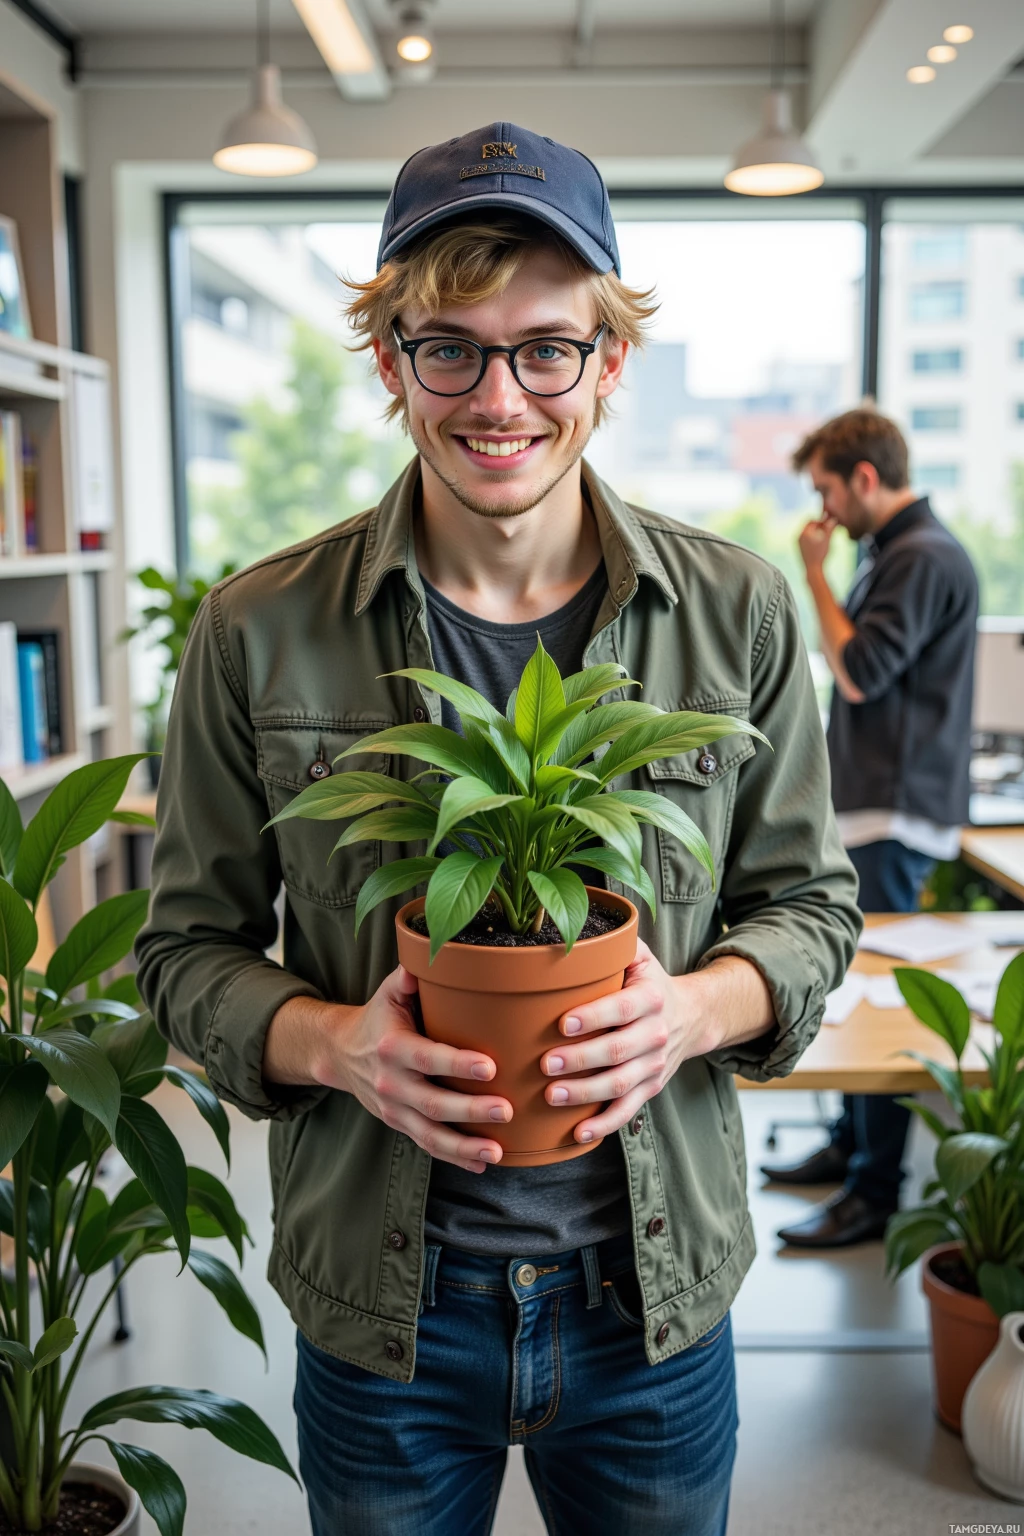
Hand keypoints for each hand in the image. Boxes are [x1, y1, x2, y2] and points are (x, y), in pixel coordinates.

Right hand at [315, 965, 512, 1172]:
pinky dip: (454, 1157)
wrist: (340, 1053)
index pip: (428, 1058)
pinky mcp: (398, 1124)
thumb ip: (411, 977)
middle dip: (470, 1110)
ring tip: (497, 1151)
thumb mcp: (389, 992)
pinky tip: (482, 1163)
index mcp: (393, 1047)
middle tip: (505, 1110)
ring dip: (464, 1146)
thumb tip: (439, 955)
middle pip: (432, 1103)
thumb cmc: (378, 1017)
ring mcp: (393, 1108)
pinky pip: (426, 1145)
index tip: (490, 1066)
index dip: (458, 1065)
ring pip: (429, 1133)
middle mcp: (390, 1082)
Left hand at [540, 940, 713, 1143]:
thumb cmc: (649, 982)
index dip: (594, 1017)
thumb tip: (575, 931)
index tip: (562, 1023)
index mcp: (651, 998)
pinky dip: (605, 1124)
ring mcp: (654, 1064)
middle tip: (545, 1063)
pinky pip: (629, 1110)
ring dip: (585, 1093)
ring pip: (621, 1084)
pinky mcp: (651, 1087)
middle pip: (618, 1051)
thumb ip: (616, 942)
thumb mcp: (640, 956)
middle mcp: (656, 1033)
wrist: (693, 1016)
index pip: (622, 1008)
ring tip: (551, 1095)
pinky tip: (579, 1133)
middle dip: (580, 1059)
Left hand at [798, 515, 835, 574]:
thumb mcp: (827, 539)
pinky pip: (805, 538)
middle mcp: (798, 536)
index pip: (811, 520)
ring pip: (807, 532)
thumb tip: (833, 518)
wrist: (812, 569)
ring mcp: (797, 542)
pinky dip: (812, 537)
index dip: (820, 520)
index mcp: (804, 532)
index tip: (828, 522)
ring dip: (815, 531)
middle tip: (827, 527)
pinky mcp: (799, 548)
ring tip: (825, 535)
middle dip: (818, 525)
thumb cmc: (820, 554)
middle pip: (808, 526)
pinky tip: (820, 542)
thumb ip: (829, 528)